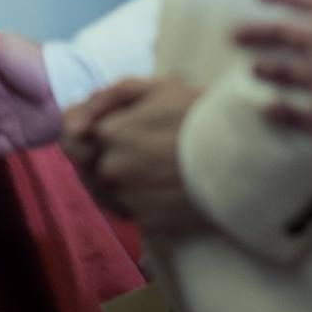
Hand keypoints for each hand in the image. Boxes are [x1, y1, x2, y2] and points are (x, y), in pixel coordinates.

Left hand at [73, 78, 209, 237]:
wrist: (245, 159)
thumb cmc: (199, 116)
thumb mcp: (153, 88)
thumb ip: (104, 100)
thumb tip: (74, 124)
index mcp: (107, 133)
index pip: (67, 136)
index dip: (81, 129)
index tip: (101, 126)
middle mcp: (110, 170)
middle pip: (83, 164)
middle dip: (97, 153)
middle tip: (134, 143)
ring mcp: (128, 200)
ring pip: (102, 190)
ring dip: (115, 177)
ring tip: (150, 164)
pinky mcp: (148, 223)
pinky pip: (127, 210)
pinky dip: (136, 198)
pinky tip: (160, 184)